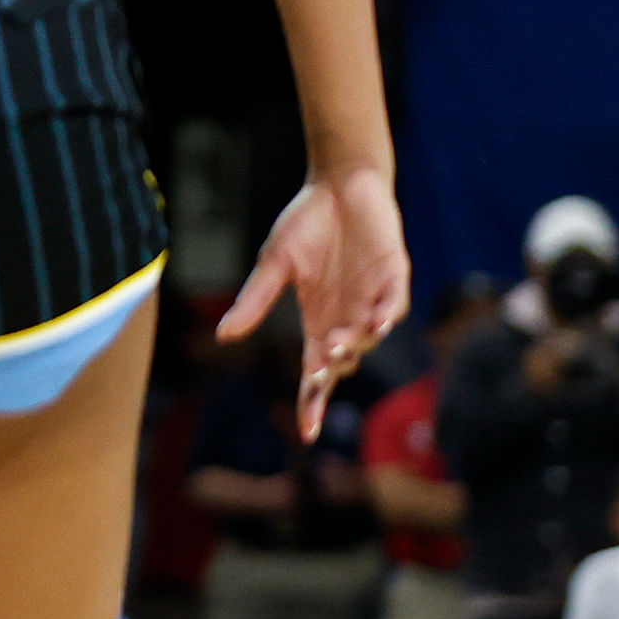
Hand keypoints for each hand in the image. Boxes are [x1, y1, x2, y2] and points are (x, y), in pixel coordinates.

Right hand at [218, 167, 406, 424]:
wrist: (340, 184)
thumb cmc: (305, 224)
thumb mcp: (274, 264)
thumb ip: (255, 300)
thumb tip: (224, 337)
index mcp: (317, 320)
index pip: (314, 372)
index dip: (312, 401)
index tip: (308, 434)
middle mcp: (347, 317)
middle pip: (342, 361)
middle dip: (331, 371)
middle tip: (318, 371)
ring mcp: (372, 297)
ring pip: (368, 337)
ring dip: (354, 345)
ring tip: (337, 344)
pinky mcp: (394, 273)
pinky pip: (394, 303)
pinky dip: (386, 316)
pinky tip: (377, 324)